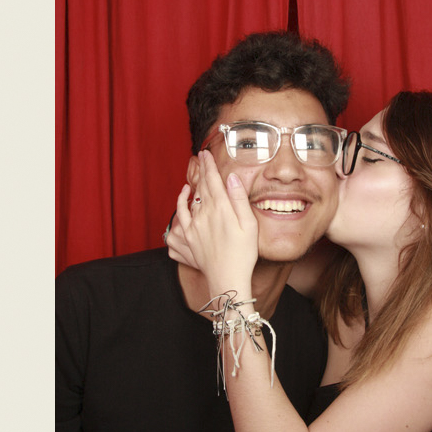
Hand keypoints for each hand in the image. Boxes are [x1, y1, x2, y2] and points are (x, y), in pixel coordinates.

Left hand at [168, 151, 259, 308]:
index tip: (206, 153)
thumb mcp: (249, 225)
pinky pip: (181, 212)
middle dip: (202, 169)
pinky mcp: (189, 235)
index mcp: (222, 208)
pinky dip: (181, 199)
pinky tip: (185, 192)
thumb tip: (232, 177)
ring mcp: (195, 224)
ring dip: (195, 182)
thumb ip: (239, 199)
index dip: (209, 165)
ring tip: (197, 171)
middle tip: (202, 156)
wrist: (227, 278)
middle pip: (202, 185)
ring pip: (193, 197)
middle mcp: (206, 213)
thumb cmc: (244, 255)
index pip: (213, 179)